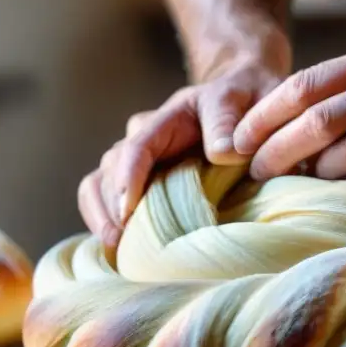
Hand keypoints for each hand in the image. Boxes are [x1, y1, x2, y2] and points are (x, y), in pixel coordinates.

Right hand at [78, 59, 285, 246]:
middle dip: (112, 204)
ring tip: (114, 245)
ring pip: (100, 183)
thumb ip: (227, 120)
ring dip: (102, 214)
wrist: (245, 103)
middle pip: (112, 169)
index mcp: (168, 117)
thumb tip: (221, 152)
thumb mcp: (240, 99)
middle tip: (121, 238)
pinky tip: (113, 247)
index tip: (128, 209)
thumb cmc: (242, 101)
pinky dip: (103, 220)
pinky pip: (105, 198)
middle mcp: (144, 138)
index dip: (130, 176)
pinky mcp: (141, 182)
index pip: (138, 146)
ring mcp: (139, 161)